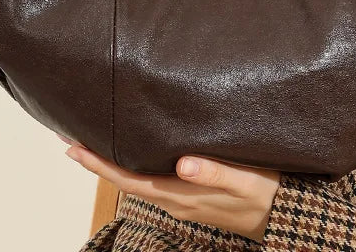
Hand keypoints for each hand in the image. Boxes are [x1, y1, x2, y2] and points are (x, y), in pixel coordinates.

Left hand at [57, 132, 280, 241]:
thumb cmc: (268, 195)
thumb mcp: (247, 181)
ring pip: (137, 180)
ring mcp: (183, 201)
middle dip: (97, 160)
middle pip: (126, 179)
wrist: (284, 218)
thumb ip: (215, 171)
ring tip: (94, 141)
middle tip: (71, 137)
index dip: (100, 164)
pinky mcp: (191, 196)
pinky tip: (133, 152)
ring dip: (112, 163)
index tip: (73, 147)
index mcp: (183, 194)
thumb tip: (182, 162)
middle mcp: (176, 200)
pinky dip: (133, 166)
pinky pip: (152, 181)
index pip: (131, 178)